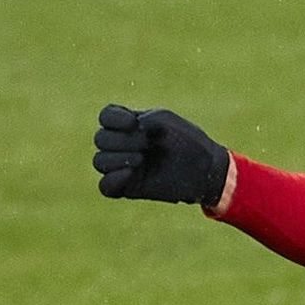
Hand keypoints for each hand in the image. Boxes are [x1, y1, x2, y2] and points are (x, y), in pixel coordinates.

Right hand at [93, 104, 230, 204]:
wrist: (205, 169)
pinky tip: (130, 173)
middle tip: (147, 144)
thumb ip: (143, 119)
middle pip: (100, 139)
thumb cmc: (188, 141)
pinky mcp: (128, 188)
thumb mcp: (166, 120)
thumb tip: (125, 131)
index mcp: (129, 125)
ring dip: (118, 158)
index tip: (134, 123)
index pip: (105, 117)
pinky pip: (104, 187)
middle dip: (121, 140)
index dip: (113, 119)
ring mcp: (123, 167)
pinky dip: (112, 179)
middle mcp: (122, 145)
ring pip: (99, 162)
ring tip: (142, 159)